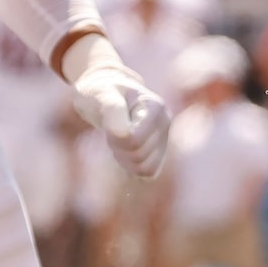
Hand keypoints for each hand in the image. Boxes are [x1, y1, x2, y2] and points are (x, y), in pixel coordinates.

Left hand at [70, 60, 170, 177]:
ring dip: (124, 158)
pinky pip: (148, 174)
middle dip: (119, 147)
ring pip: (145, 169)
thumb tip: (125, 136)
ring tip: (118, 138)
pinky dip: (131, 167)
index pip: (134, 140)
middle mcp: (166, 123)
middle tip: (112, 129)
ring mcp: (165, 138)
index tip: (108, 121)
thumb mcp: (101, 95)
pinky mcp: (160, 153)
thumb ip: (113, 111)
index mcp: (156, 106)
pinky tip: (124, 150)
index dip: (114, 138)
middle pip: (139, 156)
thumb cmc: (101, 92)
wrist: (105, 93)